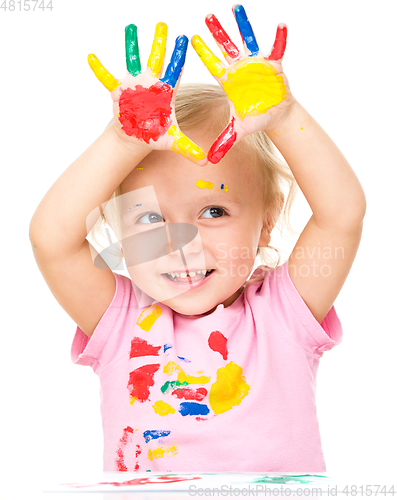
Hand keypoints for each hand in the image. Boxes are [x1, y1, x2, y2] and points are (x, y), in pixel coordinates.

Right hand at [88, 23, 206, 164]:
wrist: (135, 138)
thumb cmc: (155, 136)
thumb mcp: (173, 142)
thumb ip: (189, 149)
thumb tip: (205, 163)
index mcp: (166, 92)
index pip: (175, 70)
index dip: (179, 56)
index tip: (184, 39)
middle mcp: (150, 83)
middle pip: (156, 59)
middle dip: (159, 42)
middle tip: (163, 24)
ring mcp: (134, 85)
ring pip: (132, 60)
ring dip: (131, 45)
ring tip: (131, 27)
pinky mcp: (118, 91)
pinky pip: (106, 78)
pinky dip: (99, 69)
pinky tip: (91, 57)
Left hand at [192, 4, 294, 162]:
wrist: (275, 115)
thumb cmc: (255, 119)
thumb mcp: (238, 130)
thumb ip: (224, 142)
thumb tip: (211, 160)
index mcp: (229, 82)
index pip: (213, 65)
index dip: (204, 54)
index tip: (191, 40)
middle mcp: (240, 69)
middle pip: (226, 47)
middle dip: (217, 32)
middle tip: (206, 15)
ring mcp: (256, 64)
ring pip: (248, 40)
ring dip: (243, 25)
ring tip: (236, 7)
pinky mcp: (274, 64)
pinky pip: (277, 48)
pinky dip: (280, 39)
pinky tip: (281, 25)